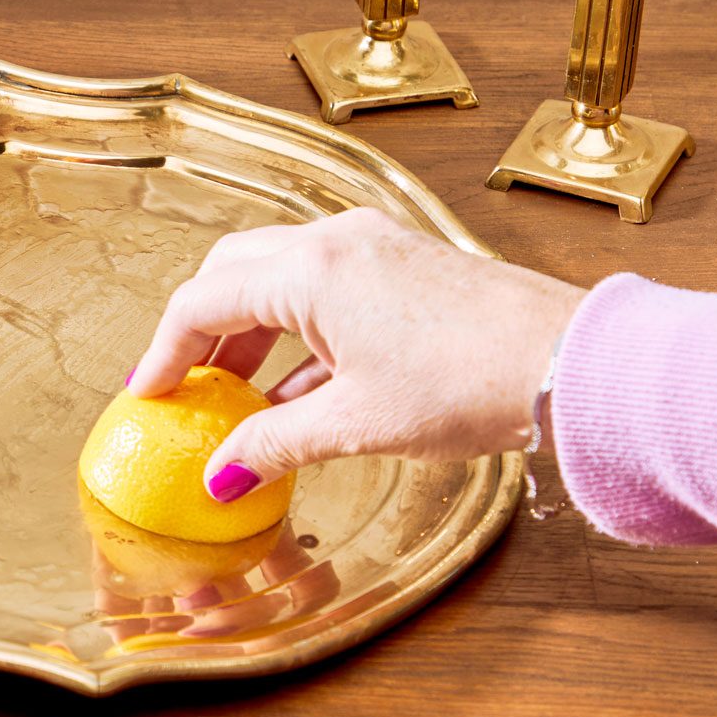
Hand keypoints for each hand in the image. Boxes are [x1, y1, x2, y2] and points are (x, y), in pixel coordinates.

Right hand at [126, 208, 586, 495]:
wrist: (570, 363)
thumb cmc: (471, 382)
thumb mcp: (355, 423)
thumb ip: (274, 443)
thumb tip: (222, 474)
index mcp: (310, 270)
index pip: (203, 300)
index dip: (163, 351)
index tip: (146, 392)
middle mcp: (336, 242)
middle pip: (233, 272)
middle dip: (201, 330)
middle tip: (185, 384)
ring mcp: (375, 246)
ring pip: (280, 276)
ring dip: (251, 331)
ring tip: (239, 395)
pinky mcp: (405, 263)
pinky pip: (325, 286)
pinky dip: (298, 330)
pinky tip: (297, 388)